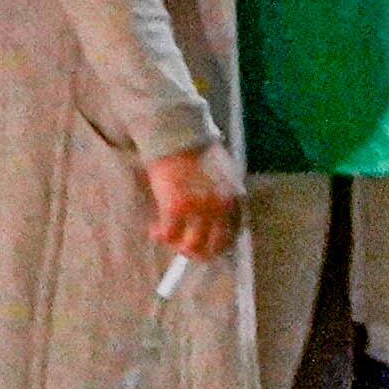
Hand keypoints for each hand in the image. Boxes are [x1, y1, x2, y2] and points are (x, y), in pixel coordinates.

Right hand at [143, 143, 245, 261]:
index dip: (216, 246)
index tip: (203, 246)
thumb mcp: (223, 175)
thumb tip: (213, 221)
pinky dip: (160, 235)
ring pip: (190, 246)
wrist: (178, 135)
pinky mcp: (176, 207)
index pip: (232, 236)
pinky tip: (154, 230)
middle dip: (197, 253)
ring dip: (176, 245)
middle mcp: (221, 208)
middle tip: (182, 248)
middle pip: (213, 247)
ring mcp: (199, 209)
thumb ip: (224, 197)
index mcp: (235, 199)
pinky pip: (169, 234)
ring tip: (166, 236)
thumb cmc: (197, 151)